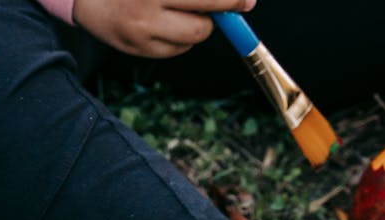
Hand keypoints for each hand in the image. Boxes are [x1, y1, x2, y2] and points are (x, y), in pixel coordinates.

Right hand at [72, 0, 256, 57]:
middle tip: (241, 4)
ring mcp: (143, 30)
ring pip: (195, 35)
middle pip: (205, 15)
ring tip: (191, 12)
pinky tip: (171, 24)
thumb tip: (231, 2)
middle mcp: (149, 4)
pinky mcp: (138, 49)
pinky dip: (183, 39)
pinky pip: (177, 50)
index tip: (247, 1)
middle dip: (227, 9)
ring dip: (203, 24)